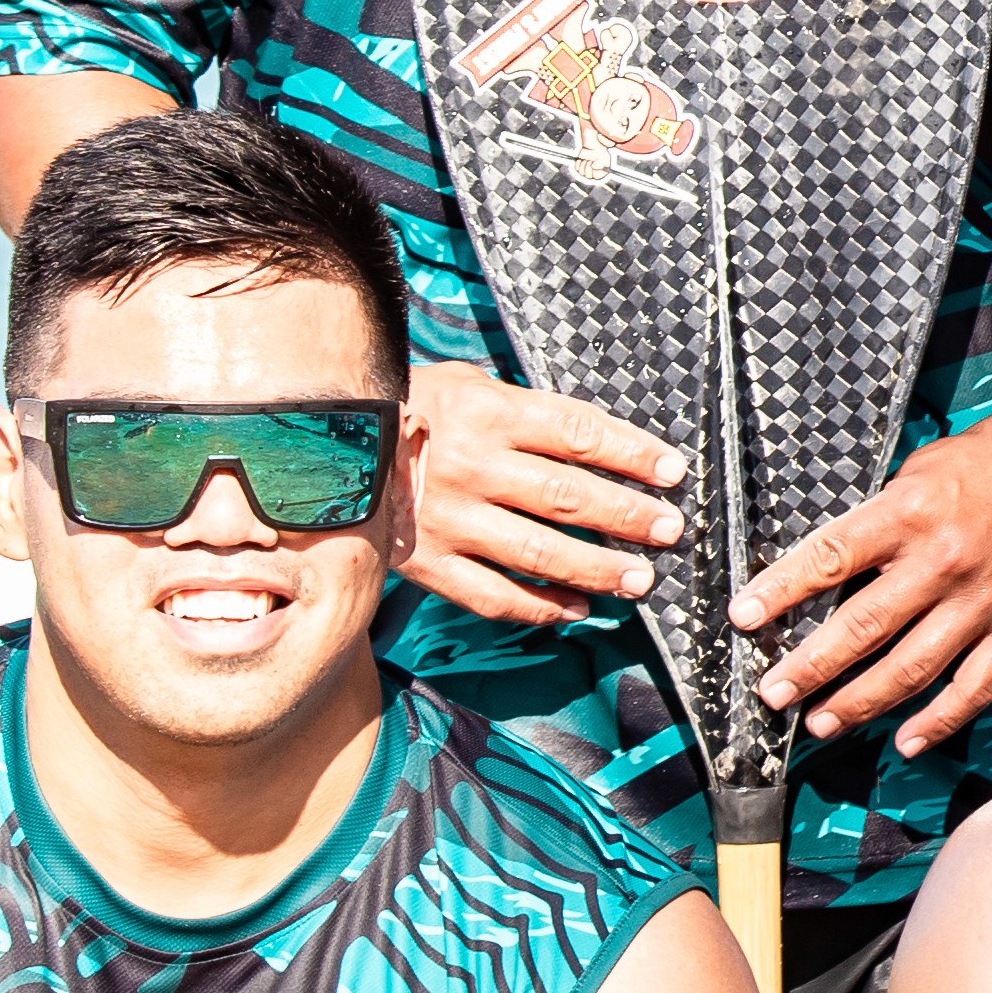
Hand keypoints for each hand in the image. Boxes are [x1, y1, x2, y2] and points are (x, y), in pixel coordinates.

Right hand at [400, 356, 682, 624]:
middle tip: (670, 529)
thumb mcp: (465, 384)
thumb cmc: (410, 407)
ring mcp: (448, 521)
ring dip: (598, 569)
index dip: (632, 454)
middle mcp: (472, 468)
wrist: (319, 447)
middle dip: (628, 516)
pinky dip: (541, 607)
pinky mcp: (426, 564)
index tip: (672, 471)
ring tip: (640, 578)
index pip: (578, 435)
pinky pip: (493, 595)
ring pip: (539, 552)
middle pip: (568, 497)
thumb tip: (594, 440)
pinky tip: (578, 609)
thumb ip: (523, 410)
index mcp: (487, 413)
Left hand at [743, 397, 991, 755]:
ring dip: (859, 702)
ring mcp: (984, 599)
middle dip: (809, 666)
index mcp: (910, 513)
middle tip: (772, 693)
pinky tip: (905, 739)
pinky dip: (939, 720)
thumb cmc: (984, 462)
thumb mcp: (917, 472)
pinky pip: (974, 687)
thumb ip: (876, 522)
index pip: (830, 557)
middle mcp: (944, 560)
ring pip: (912, 667)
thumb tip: (825, 572)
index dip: (781, 591)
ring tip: (819, 721)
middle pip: (863, 627)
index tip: (743, 618)